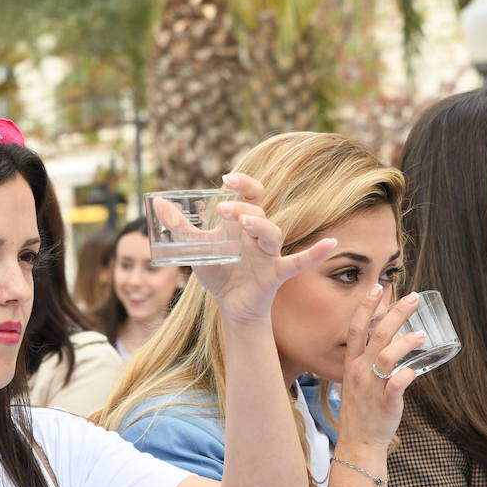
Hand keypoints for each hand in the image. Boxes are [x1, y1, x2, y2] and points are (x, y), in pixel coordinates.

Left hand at [188, 173, 336, 324]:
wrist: (230, 306)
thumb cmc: (219, 271)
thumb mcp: (196, 247)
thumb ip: (179, 226)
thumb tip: (157, 202)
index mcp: (243, 223)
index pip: (249, 195)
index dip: (242, 184)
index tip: (227, 179)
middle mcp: (258, 234)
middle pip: (259, 211)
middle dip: (243, 207)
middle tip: (223, 209)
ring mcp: (269, 253)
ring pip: (273, 234)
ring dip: (261, 225)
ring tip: (245, 222)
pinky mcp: (276, 273)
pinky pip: (299, 261)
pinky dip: (314, 253)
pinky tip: (330, 243)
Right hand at [335, 286, 422, 451]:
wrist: (358, 442)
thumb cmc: (362, 410)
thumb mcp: (357, 381)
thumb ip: (369, 362)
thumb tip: (389, 343)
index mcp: (352, 363)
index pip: (355, 328)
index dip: (366, 306)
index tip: (378, 288)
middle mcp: (359, 371)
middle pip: (376, 334)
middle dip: (396, 313)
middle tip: (414, 298)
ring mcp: (371, 387)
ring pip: (387, 356)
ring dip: (405, 342)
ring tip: (422, 335)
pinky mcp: (385, 402)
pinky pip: (396, 384)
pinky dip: (406, 375)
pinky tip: (415, 370)